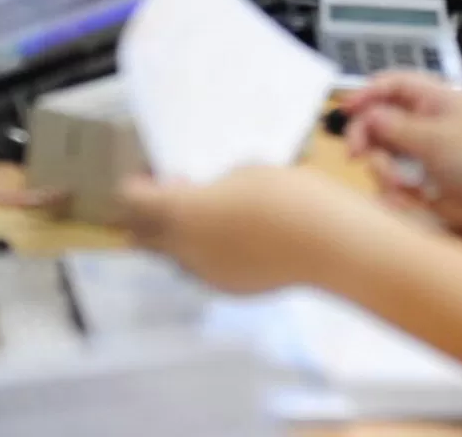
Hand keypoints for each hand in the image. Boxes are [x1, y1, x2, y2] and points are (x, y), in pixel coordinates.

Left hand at [118, 164, 359, 294]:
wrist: (330, 244)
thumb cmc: (288, 195)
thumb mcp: (247, 172)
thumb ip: (214, 186)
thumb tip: (207, 197)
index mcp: (182, 213)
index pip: (131, 201)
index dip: (137, 184)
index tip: (153, 172)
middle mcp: (184, 249)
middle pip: (139, 237)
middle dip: (147, 216)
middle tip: (174, 193)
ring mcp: (206, 274)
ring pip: (171, 256)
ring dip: (177, 235)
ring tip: (210, 215)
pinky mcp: (230, 288)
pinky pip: (202, 268)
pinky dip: (205, 251)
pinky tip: (237, 236)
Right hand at [342, 73, 461, 234]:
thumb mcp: (437, 139)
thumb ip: (397, 127)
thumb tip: (367, 116)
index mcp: (435, 99)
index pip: (394, 84)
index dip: (367, 92)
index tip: (346, 109)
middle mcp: (425, 121)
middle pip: (379, 119)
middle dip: (367, 137)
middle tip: (357, 156)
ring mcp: (422, 151)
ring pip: (382, 153)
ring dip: (383, 170)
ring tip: (400, 187)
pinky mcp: (421, 178)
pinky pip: (393, 179)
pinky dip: (393, 190)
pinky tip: (404, 201)